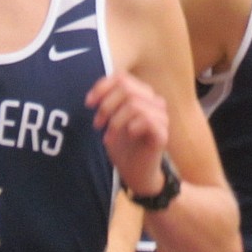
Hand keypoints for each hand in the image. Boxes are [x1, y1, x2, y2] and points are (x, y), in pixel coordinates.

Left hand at [87, 73, 169, 196]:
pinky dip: (131, 126)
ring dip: (115, 121)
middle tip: (97, 124)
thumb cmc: (124, 146)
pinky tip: (127, 135)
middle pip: (126, 88)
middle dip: (106, 106)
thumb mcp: (110, 121)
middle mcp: (154, 102)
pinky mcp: (162, 134)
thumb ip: (107, 103)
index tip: (88, 104)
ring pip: (134, 104)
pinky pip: (147, 120)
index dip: (102, 87)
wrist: (136, 173)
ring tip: (108, 136)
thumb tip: (94, 94)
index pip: (122, 77)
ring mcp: (161, 117)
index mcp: (142, 95)